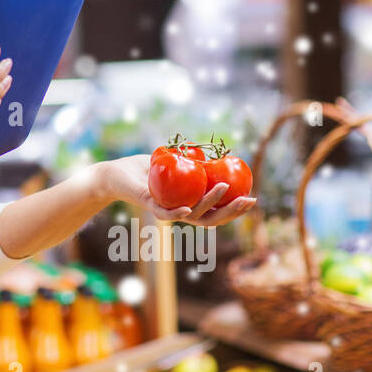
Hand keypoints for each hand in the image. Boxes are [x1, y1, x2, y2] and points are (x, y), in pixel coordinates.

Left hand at [87, 154, 257, 226]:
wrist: (118, 173)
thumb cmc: (148, 168)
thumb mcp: (177, 163)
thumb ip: (195, 162)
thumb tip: (219, 153)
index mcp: (190, 205)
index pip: (217, 211)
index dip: (235, 208)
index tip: (253, 197)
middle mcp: (181, 212)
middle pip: (211, 219)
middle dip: (232, 212)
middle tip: (249, 200)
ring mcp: (166, 211)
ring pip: (192, 216)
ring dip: (209, 204)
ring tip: (223, 190)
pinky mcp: (149, 206)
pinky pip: (165, 213)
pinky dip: (177, 213)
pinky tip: (188, 208)